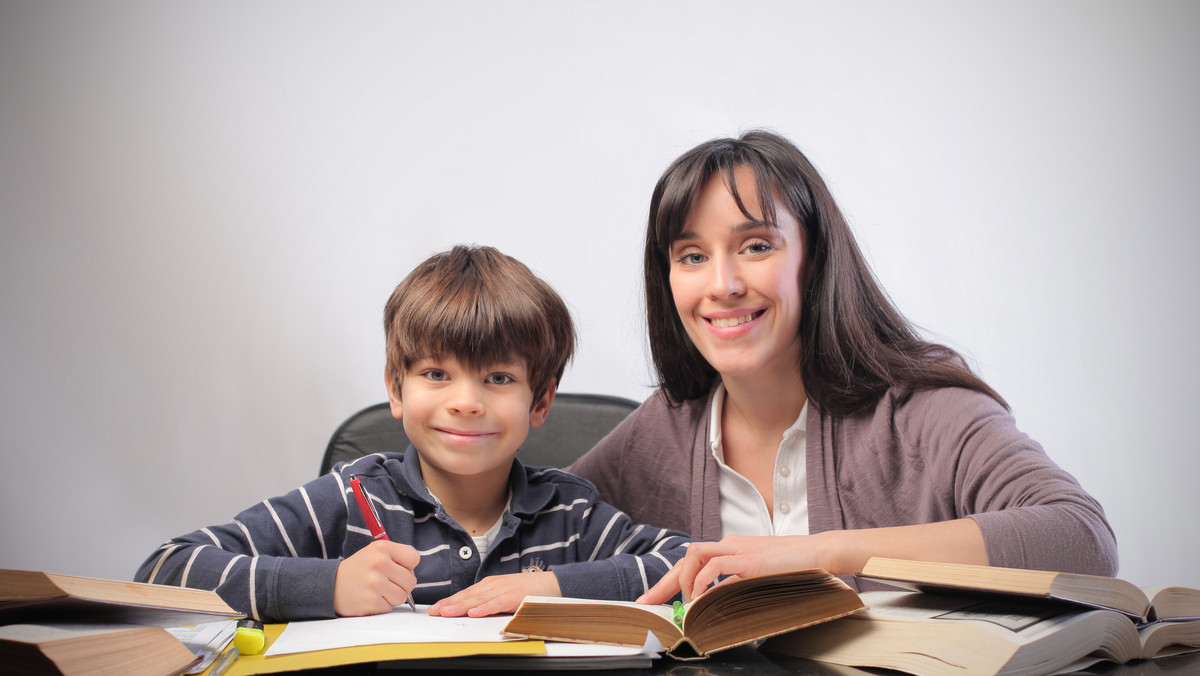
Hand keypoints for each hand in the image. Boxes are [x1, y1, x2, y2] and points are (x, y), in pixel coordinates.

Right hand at [333, 540, 420, 616]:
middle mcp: (379, 563)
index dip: (408, 566)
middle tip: (386, 583)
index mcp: (382, 548)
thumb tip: (413, 572)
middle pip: (411, 581)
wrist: (329, 584)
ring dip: (392, 597)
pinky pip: (389, 607)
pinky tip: (370, 598)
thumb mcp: (374, 552)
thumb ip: (396, 558)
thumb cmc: (358, 569)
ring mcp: (375, 583)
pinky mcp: (370, 601)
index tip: (397, 569)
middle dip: (401, 585)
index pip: (414, 558)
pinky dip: (382, 606)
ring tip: (378, 591)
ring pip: (402, 596)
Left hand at [428, 571, 559, 617]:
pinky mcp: (515, 596)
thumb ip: (488, 602)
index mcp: (490, 586)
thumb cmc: (527, 591)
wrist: (551, 584)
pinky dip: (485, 608)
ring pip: (479, 599)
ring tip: (447, 612)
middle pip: (468, 595)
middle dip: (450, 604)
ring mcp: (504, 590)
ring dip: (462, 606)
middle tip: (434, 611)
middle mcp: (494, 585)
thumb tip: (470, 612)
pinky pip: (497, 604)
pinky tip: (474, 612)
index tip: (435, 609)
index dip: (450, 601)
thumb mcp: (503, 595)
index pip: (465, 594)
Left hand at [637, 534, 840, 604]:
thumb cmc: (792, 566)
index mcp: (730, 547)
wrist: (818, 554)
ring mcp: (739, 550)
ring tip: (684, 600)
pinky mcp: (750, 559)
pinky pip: (717, 566)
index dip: (670, 580)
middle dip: (664, 582)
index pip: (692, 560)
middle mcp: (730, 544)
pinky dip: (704, 581)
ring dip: (684, 578)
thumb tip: (713, 602)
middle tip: (647, 602)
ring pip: (696, 554)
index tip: (654, 598)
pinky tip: (701, 596)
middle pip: (686, 556)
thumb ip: (734, 584)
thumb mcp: (757, 576)